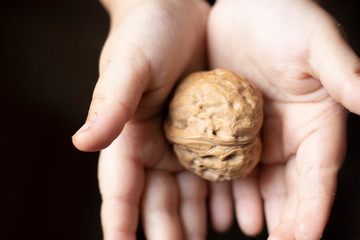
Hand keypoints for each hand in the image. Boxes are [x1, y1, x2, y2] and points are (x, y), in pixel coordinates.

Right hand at [72, 0, 210, 238]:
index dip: (119, 221)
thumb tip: (82, 142)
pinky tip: (227, 216)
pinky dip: (218, 196)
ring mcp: (181, 141)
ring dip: (192, 222)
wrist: (176, 11)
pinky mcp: (206, 131)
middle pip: (156, 199)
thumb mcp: (129, 65)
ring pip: (186, 193)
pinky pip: (212, 170)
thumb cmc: (147, 32)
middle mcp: (153, 145)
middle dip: (165, 231)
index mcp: (129, 136)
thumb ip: (110, 103)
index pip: (120, 187)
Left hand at [208, 0, 359, 238]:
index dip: (312, 208)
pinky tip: (217, 204)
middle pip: (289, 186)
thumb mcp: (317, 45)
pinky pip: (227, 161)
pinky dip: (225, 185)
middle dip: (284, 219)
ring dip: (252, 207)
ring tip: (245, 229)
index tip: (301, 238)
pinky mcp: (229, 125)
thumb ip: (344, 75)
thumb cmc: (285, 17)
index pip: (318, 174)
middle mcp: (287, 134)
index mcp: (315, 122)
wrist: (244, 6)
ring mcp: (256, 132)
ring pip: (257, 180)